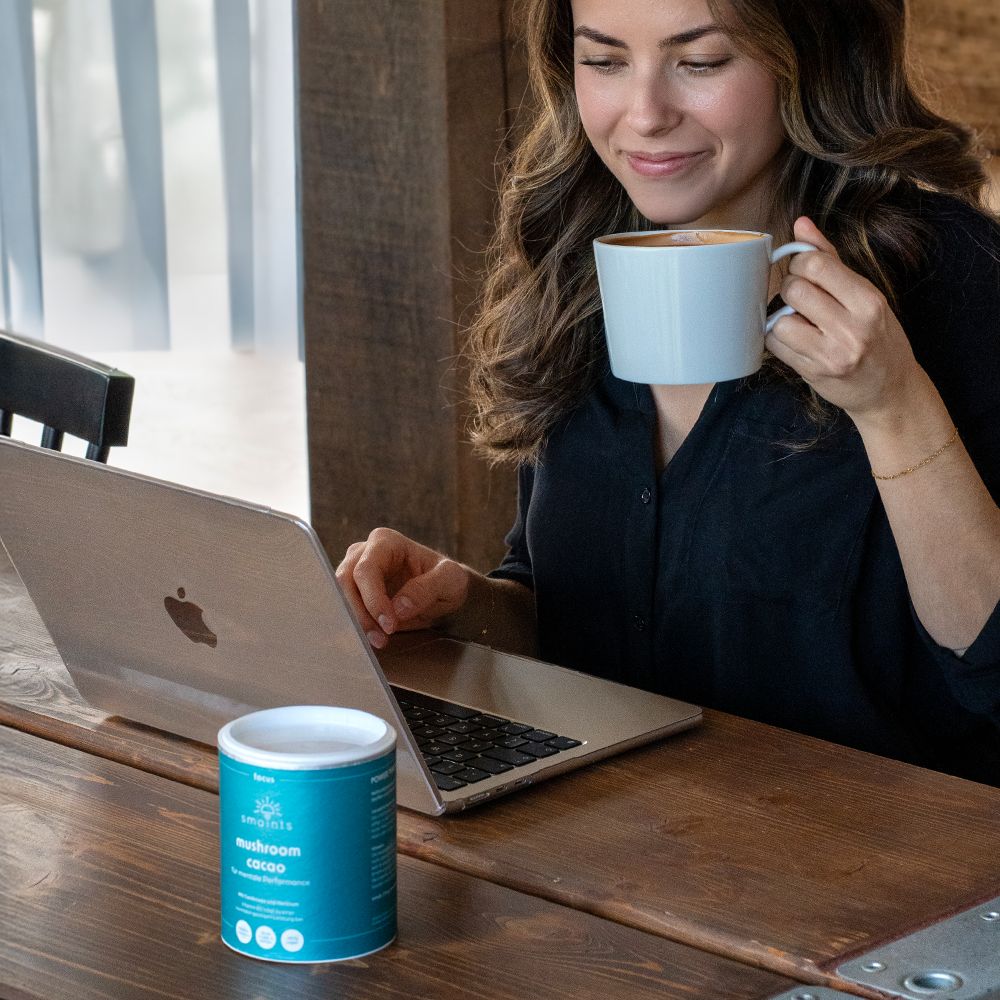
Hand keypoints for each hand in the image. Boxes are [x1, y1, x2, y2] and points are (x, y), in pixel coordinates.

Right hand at [335, 528, 469, 648]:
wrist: (444, 591)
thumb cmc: (447, 579)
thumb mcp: (450, 580)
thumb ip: (426, 589)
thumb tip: (398, 608)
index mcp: (386, 542)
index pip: (367, 569)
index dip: (373, 599)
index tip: (389, 624)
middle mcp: (364, 552)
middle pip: (346, 582)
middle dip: (361, 614)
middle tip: (381, 639)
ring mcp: (355, 571)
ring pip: (340, 597)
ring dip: (356, 622)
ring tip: (379, 641)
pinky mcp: (354, 592)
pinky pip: (344, 609)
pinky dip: (354, 626)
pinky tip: (369, 640)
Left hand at [765, 216, 923, 423]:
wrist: (890, 390)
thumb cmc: (878, 337)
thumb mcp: (866, 295)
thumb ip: (831, 259)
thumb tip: (801, 225)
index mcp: (868, 301)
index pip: (817, 265)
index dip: (800, 264)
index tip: (804, 272)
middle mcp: (852, 328)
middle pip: (795, 289)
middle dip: (790, 288)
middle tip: (800, 298)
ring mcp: (831, 354)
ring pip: (780, 320)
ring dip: (782, 317)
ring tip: (798, 320)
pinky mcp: (812, 373)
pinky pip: (775, 347)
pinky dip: (777, 338)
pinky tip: (793, 339)